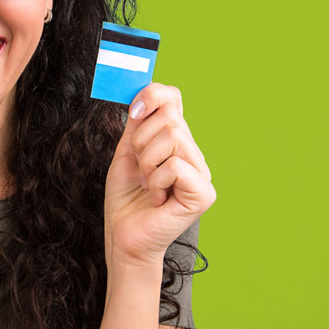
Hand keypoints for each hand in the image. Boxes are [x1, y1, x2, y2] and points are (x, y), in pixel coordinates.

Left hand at [103, 82, 216, 268]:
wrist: (124, 236)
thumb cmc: (126, 198)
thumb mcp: (127, 152)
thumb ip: (136, 123)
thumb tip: (140, 91)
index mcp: (177, 141)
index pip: (173, 97)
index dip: (152, 95)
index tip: (134, 113)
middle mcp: (194, 154)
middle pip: (169, 117)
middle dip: (141, 142)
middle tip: (140, 169)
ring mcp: (202, 174)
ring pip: (172, 137)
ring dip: (146, 162)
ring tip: (148, 184)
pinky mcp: (203, 194)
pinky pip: (175, 165)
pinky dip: (156, 180)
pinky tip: (157, 198)